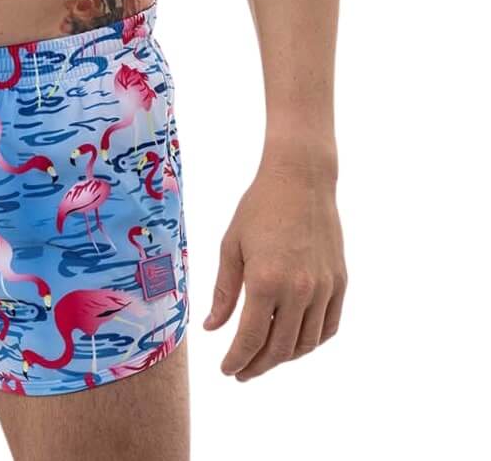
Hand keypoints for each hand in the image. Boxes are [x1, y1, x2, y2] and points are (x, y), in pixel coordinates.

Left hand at [203, 150, 346, 379]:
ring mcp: (323, 288)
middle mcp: (298, 290)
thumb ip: (224, 292)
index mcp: (266, 281)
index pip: (250, 339)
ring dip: (284, 357)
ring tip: (265, 357)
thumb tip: (212, 329)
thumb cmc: (259, 207)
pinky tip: (294, 341)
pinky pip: (328, 326)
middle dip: (257, 366)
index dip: (237, 360)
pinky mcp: (339, 282)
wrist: (301, 179)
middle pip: (279, 348)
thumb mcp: (231, 246)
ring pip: (306, 343)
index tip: (227, 370)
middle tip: (242, 372)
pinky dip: (312, 342)